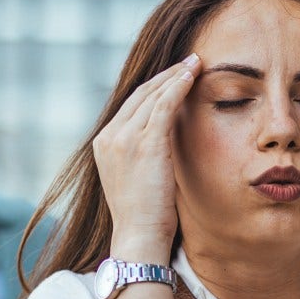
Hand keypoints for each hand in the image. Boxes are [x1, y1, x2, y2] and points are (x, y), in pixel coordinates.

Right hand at [93, 54, 198, 255]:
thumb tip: (163, 145)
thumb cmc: (144, 216)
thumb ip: (142, 156)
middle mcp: (109, 136)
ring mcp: (123, 138)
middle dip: (165, 75)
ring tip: (195, 63)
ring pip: (152, 95)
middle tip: (187, 62)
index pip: (130, 106)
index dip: (153, 88)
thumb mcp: (136, 179)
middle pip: (139, 94)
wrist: (139, 236)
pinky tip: (192, 75)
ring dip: (175, 75)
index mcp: (104, 144)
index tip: (173, 77)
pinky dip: (178, 86)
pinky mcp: (144, 143)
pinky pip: (163, 105)